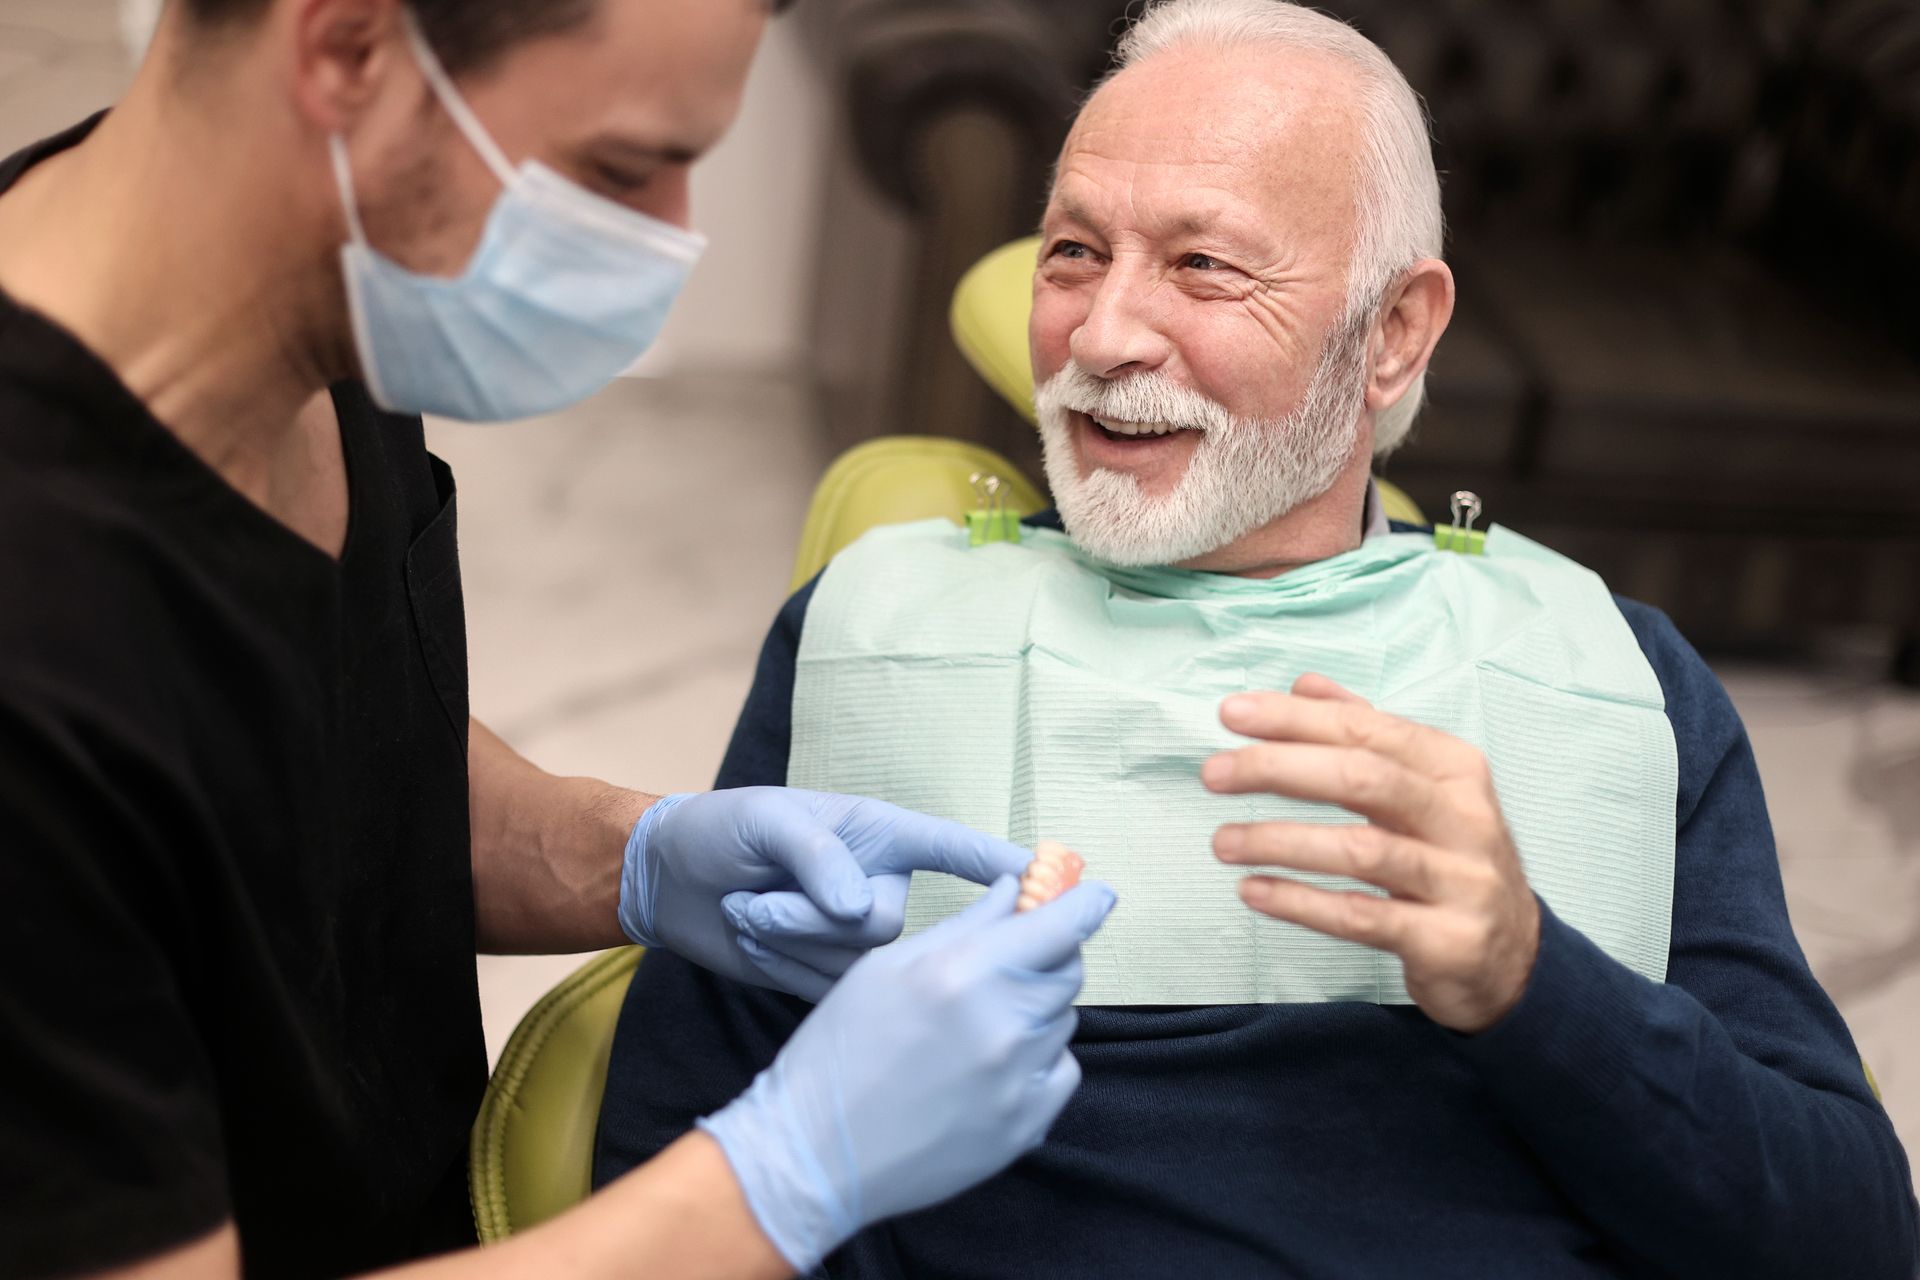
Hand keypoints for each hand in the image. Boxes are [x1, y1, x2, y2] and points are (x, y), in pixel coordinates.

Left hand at [618, 788, 1033, 998]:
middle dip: (812, 916)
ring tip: (748, 910)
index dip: (1004, 866)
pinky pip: (825, 985)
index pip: (955, 850)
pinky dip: (779, 965)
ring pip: (853, 961)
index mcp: (880, 835)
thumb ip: (819, 857)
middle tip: (756, 899)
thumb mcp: (767, 822)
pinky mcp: (826, 976)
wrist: (668, 881)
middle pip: (889, 925)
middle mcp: (879, 885)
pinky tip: (752, 942)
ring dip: (788, 939)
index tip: (1052, 879)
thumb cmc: (723, 828)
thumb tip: (859, 909)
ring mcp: (854, 938)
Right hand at [697, 875, 1116, 1272]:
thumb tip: (1012, 889)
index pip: (1059, 925)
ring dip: (1035, 1012)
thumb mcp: (886, 968)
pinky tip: (987, 1070)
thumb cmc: (839, 1051)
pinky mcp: (1027, 1124)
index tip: (1098, 895)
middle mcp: (1002, 1023)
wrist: (817, 1153)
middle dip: (1048, 958)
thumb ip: (962, 925)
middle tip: (1009, 967)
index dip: (1085, 904)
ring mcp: (1019, 1079)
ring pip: (1062, 1021)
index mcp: (963, 972)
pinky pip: (1061, 1071)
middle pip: (1069, 971)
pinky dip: (1037, 1062)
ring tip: (975, 1030)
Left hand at [1203, 674, 1540, 1032]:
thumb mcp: (1423, 789)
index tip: (1231, 714)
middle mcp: (1465, 818)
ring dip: (1280, 841)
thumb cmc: (1451, 862)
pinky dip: (1301, 902)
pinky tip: (1253, 891)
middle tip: (1215, 773)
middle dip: (1280, 769)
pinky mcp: (1447, 941)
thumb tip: (1305, 684)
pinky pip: (1361, 917)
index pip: (1366, 729)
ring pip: (1362, 849)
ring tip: (1222, 841)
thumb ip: (1367, 733)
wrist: (1514, 960)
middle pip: (1364, 778)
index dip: (1296, 719)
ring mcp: (1461, 882)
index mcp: (1454, 769)